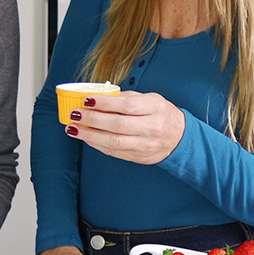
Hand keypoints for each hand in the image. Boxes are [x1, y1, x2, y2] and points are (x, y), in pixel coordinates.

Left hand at [64, 91, 185, 164]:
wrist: (180, 138)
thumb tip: (99, 97)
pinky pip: (114, 152)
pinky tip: (86, 137)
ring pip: (113, 142)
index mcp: (155, 108)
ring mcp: (145, 145)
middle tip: (75, 114)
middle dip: (92, 119)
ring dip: (89, 135)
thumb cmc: (162, 114)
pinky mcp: (138, 157)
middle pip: (118, 125)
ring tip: (73, 129)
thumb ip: (127, 98)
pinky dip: (97, 144)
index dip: (105, 103)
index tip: (87, 100)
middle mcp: (152, 127)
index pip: (127, 105)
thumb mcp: (150, 99)